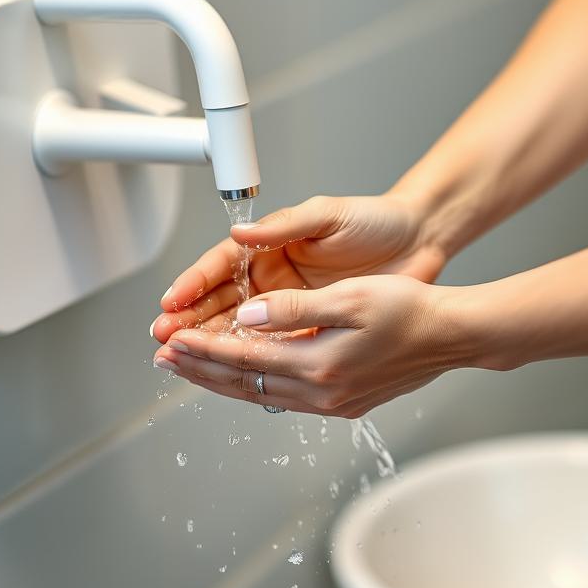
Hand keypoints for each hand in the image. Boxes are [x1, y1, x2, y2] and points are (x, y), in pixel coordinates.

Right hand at [151, 191, 443, 350]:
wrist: (422, 243)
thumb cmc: (377, 221)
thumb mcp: (328, 215)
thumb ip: (285, 226)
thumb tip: (240, 236)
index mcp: (270, 249)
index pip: (220, 269)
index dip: (193, 285)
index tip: (172, 300)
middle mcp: (273, 280)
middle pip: (221, 304)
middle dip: (190, 322)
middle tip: (165, 337)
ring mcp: (289, 308)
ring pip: (240, 331)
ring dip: (210, 346)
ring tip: (182, 358)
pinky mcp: (309, 331)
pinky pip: (271, 350)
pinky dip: (248, 361)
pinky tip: (227, 372)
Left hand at [155, 272, 482, 419]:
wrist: (453, 336)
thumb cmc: (410, 309)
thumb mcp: (350, 297)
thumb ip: (294, 309)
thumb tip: (247, 317)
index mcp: (318, 365)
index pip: (244, 358)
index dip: (203, 348)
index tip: (173, 339)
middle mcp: (320, 392)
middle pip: (243, 383)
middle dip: (199, 369)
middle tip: (164, 359)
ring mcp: (330, 403)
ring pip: (260, 394)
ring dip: (221, 380)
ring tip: (189, 367)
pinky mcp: (341, 404)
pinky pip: (283, 397)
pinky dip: (254, 385)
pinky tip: (239, 376)